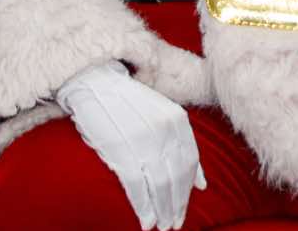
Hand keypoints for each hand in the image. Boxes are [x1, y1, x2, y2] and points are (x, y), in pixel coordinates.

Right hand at [56, 60, 203, 230]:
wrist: (95, 81)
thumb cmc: (128, 101)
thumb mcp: (161, 115)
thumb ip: (182, 145)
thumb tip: (202, 184)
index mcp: (177, 119)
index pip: (190, 163)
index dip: (188, 191)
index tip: (184, 209)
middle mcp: (164, 130)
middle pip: (177, 177)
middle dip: (177, 206)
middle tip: (173, 225)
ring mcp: (143, 140)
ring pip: (160, 185)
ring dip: (162, 211)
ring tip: (161, 226)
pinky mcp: (121, 149)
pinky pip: (137, 186)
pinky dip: (144, 207)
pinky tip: (145, 220)